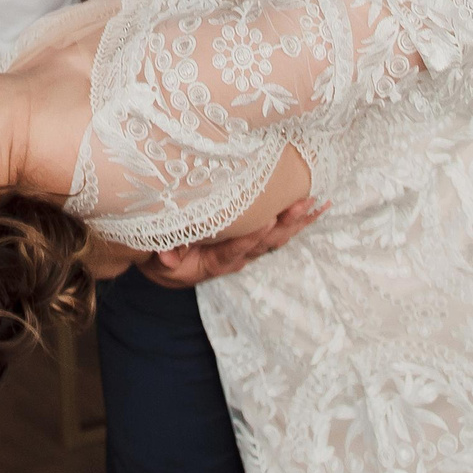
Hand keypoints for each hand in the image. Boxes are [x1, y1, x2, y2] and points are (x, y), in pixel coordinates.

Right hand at [138, 198, 325, 287]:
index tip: (267, 221)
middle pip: (266, 243)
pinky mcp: (252, 243)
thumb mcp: (155, 260)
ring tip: (317, 203)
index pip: (235, 248)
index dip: (251, 236)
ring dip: (297, 221)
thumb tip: (165, 258)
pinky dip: (297, 221)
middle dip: (286, 223)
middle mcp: (236, 257)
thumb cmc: (162, 258)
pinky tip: (314, 206)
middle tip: (303, 204)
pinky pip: (279, 233)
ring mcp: (247, 250)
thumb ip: (161, 256)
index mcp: (214, 261)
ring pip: (277, 238)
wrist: (169, 270)